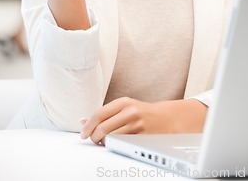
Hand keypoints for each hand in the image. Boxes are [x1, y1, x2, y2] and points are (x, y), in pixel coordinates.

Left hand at [79, 97, 207, 144]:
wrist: (165, 118)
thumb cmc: (141, 112)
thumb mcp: (123, 107)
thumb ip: (104, 113)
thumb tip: (82, 121)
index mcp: (123, 102)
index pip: (99, 114)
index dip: (88, 125)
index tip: (83, 133)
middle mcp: (130, 111)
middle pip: (103, 128)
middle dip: (93, 137)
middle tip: (92, 140)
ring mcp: (137, 124)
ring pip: (112, 138)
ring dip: (103, 143)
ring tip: (102, 142)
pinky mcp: (142, 136)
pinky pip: (123, 144)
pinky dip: (114, 146)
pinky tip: (113, 144)